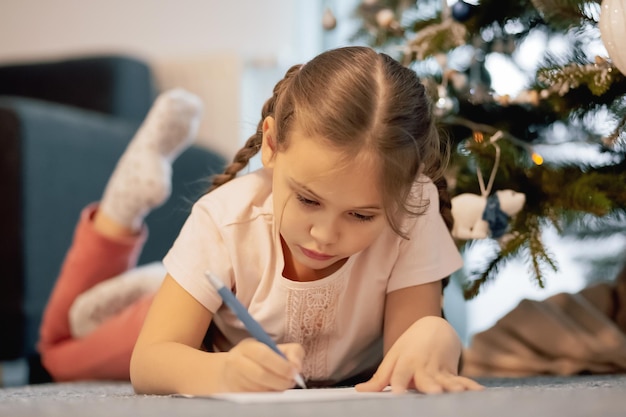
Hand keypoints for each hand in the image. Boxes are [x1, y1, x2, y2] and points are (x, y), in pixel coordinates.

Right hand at [219, 338, 304, 391]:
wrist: (232, 370)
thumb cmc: (260, 357)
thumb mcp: (276, 347)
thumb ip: (292, 352)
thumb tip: (296, 366)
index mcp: (248, 346)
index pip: (263, 355)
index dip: (281, 365)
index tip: (293, 371)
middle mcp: (237, 361)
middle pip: (261, 375)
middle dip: (281, 381)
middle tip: (291, 382)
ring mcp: (234, 379)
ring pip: (259, 389)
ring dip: (276, 388)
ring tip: (282, 384)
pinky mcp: (235, 393)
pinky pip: (256, 397)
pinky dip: (268, 394)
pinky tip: (272, 388)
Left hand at [356, 316, 482, 393]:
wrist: (434, 327)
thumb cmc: (409, 347)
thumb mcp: (393, 359)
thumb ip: (379, 378)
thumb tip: (359, 391)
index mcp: (406, 363)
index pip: (401, 375)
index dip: (400, 383)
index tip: (398, 393)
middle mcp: (424, 367)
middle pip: (426, 378)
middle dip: (430, 385)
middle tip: (433, 393)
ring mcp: (441, 370)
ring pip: (447, 379)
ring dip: (453, 386)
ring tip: (457, 392)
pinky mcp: (454, 373)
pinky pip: (463, 381)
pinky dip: (471, 386)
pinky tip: (479, 393)